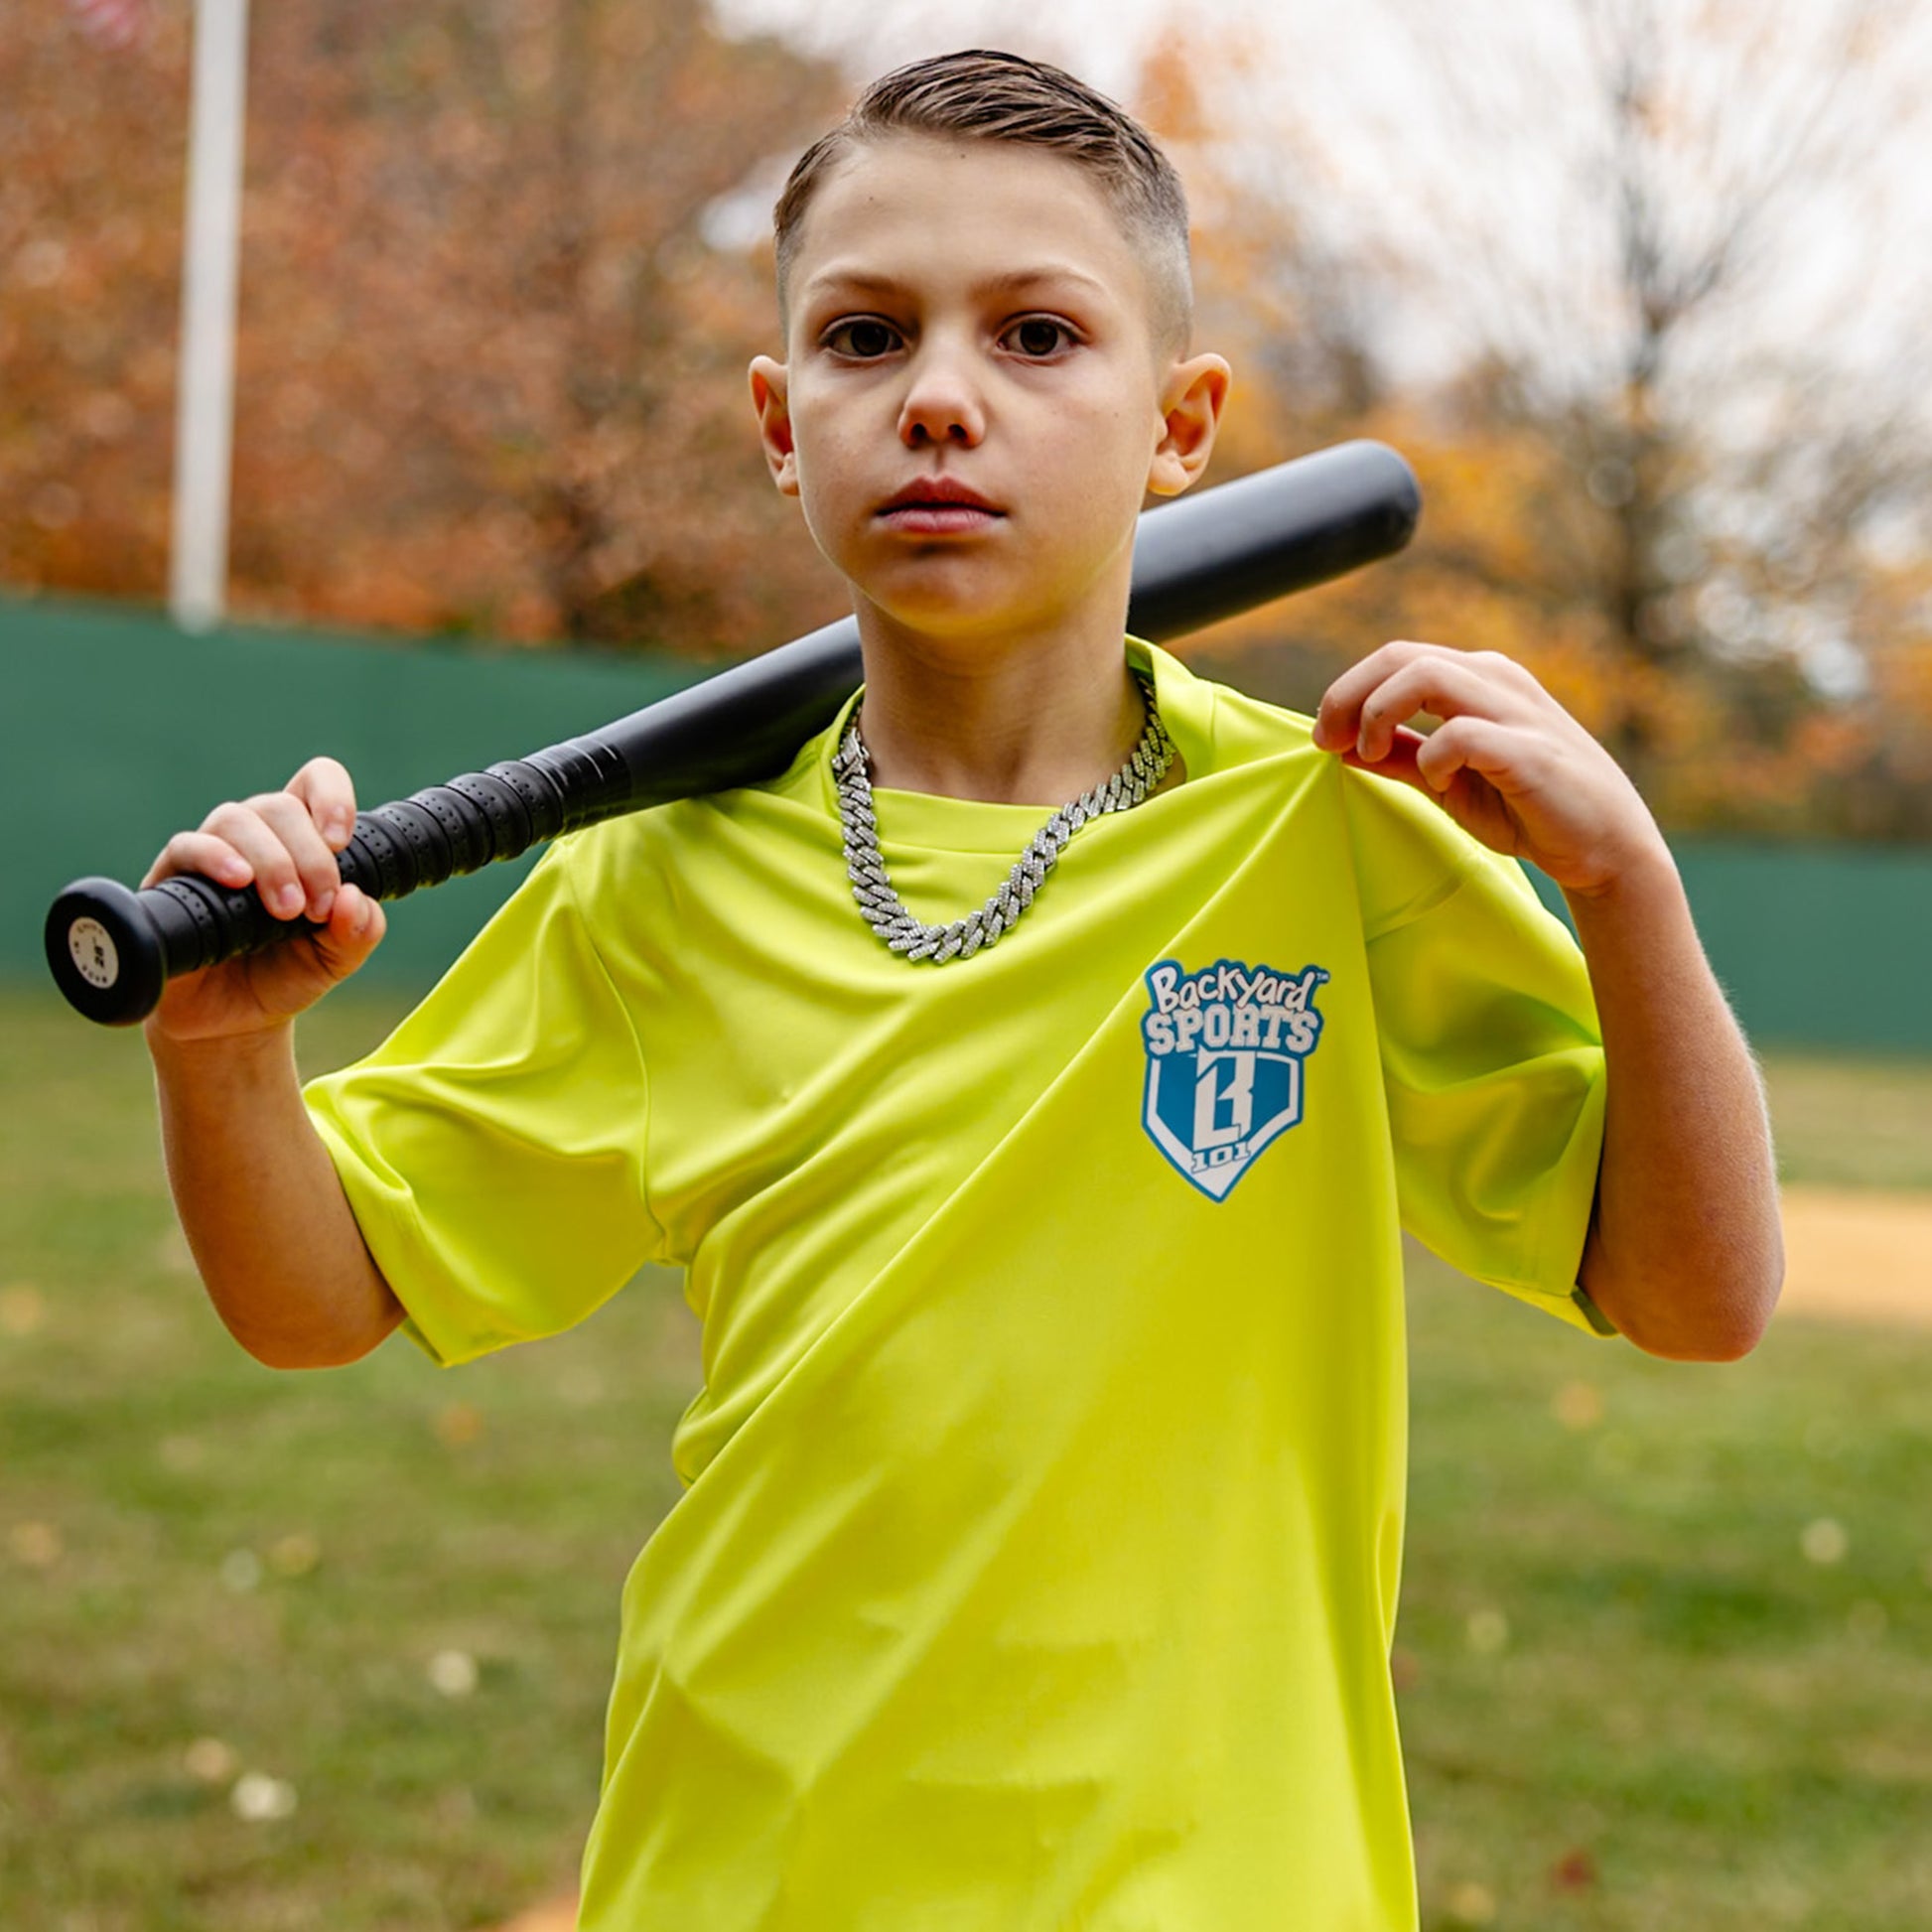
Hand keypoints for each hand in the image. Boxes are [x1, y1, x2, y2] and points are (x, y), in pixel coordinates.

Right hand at [140, 757, 385, 1044]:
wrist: (231, 1023)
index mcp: (302, 842)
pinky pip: (187, 847)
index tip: (342, 840)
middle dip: (308, 854)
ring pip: (236, 819)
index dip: (331, 796)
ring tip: (286, 910)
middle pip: (280, 806)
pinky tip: (237, 880)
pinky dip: (215, 857)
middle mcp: (257, 839)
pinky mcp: (174, 880)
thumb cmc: (285, 976)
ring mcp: (213, 854)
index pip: (314, 783)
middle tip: (316, 907)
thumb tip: (355, 898)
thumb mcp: (336, 959)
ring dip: (270, 860)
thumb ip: (358, 931)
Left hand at [1311, 640, 1670, 896]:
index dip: (1347, 691)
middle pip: (1400, 656)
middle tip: (1330, 742)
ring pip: (1426, 676)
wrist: (1605, 847)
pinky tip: (1438, 781)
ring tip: (1371, 756)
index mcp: (1476, 678)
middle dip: (1349, 696)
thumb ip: (1400, 756)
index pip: (1396, 657)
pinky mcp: (1528, 749)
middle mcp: (1495, 680)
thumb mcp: (1447, 781)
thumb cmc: (1527, 808)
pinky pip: (1460, 732)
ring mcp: (1515, 710)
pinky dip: (1433, 757)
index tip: (1323, 737)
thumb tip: (1340, 745)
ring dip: (1380, 714)